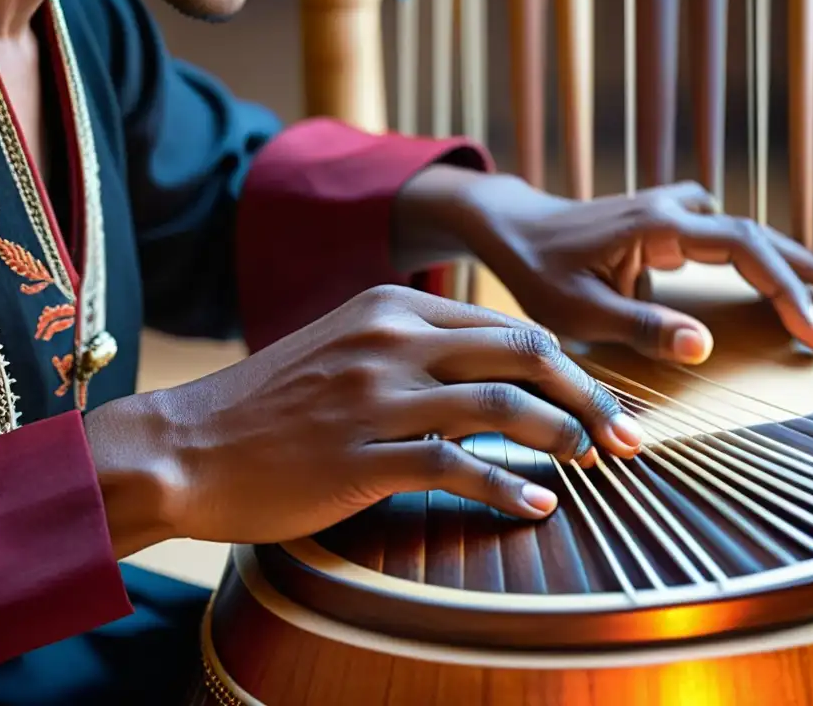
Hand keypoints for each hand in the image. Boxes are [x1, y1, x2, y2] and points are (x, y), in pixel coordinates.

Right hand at [85, 285, 643, 555]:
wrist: (187, 445)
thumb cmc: (272, 401)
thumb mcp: (347, 347)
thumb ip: (415, 347)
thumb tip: (491, 372)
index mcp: (393, 307)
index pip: (507, 328)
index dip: (566, 366)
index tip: (599, 400)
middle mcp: (392, 341)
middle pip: (521, 355)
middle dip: (587, 394)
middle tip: (625, 433)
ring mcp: (375, 397)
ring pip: (500, 405)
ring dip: (562, 434)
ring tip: (593, 461)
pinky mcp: (359, 456)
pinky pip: (456, 467)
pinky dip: (509, 487)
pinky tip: (538, 505)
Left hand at [402, 168, 812, 363]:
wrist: (514, 228)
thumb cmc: (538, 270)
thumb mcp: (579, 310)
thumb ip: (640, 327)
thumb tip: (705, 348)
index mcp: (657, 225)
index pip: (743, 248)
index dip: (787, 288)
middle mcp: (673, 208)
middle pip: (757, 235)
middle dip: (805, 276)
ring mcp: (672, 210)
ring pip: (747, 232)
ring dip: (788, 264)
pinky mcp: (667, 221)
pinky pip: (728, 235)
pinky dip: (760, 257)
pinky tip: (775, 278)